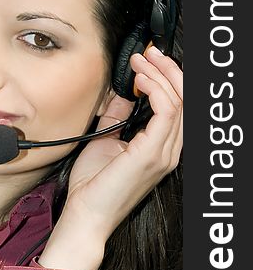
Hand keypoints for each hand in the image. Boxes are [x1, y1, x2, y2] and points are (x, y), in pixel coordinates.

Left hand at [38, 46, 182, 269]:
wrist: (86, 215)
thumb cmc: (94, 185)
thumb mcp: (107, 140)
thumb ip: (118, 116)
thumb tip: (122, 92)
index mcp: (160, 148)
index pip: (177, 106)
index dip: (167, 78)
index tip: (147, 61)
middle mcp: (169, 151)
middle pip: (184, 100)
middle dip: (168, 70)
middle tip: (148, 54)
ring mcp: (164, 153)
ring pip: (178, 102)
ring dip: (160, 75)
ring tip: (141, 62)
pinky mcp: (152, 154)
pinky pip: (166, 112)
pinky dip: (155, 89)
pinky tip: (139, 81)